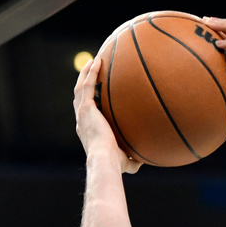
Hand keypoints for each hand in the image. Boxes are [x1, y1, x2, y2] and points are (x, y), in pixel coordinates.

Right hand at [73, 57, 140, 173]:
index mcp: (89, 130)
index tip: (97, 92)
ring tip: (94, 61)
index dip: (90, 100)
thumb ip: (133, 159)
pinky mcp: (86, 108)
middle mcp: (83, 119)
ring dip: (87, 73)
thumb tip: (144, 161)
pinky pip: (87, 85)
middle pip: (81, 96)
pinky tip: (97, 62)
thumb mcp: (126, 162)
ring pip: (81, 87)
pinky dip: (91, 73)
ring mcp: (82, 113)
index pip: (87, 111)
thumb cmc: (116, 164)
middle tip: (92, 70)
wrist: (106, 160)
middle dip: (85, 82)